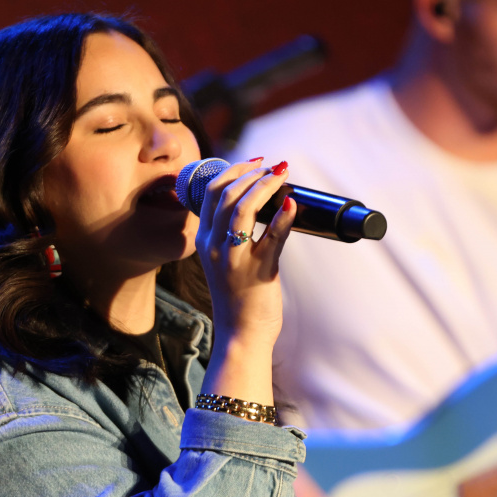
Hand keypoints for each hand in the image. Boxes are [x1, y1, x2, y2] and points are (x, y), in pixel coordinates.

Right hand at [195, 160, 297, 406]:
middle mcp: (214, 246)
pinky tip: (292, 203)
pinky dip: (283, 216)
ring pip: (243, 208)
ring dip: (264, 186)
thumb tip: (260, 202)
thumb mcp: (225, 259)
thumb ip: (234, 233)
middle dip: (251, 172)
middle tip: (273, 166)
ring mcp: (233, 258)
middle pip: (225, 194)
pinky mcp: (257, 271)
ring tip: (282, 175)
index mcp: (204, 240)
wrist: (241, 333)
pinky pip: (271, 237)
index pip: (210, 192)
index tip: (255, 163)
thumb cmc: (238, 296)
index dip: (233, 170)